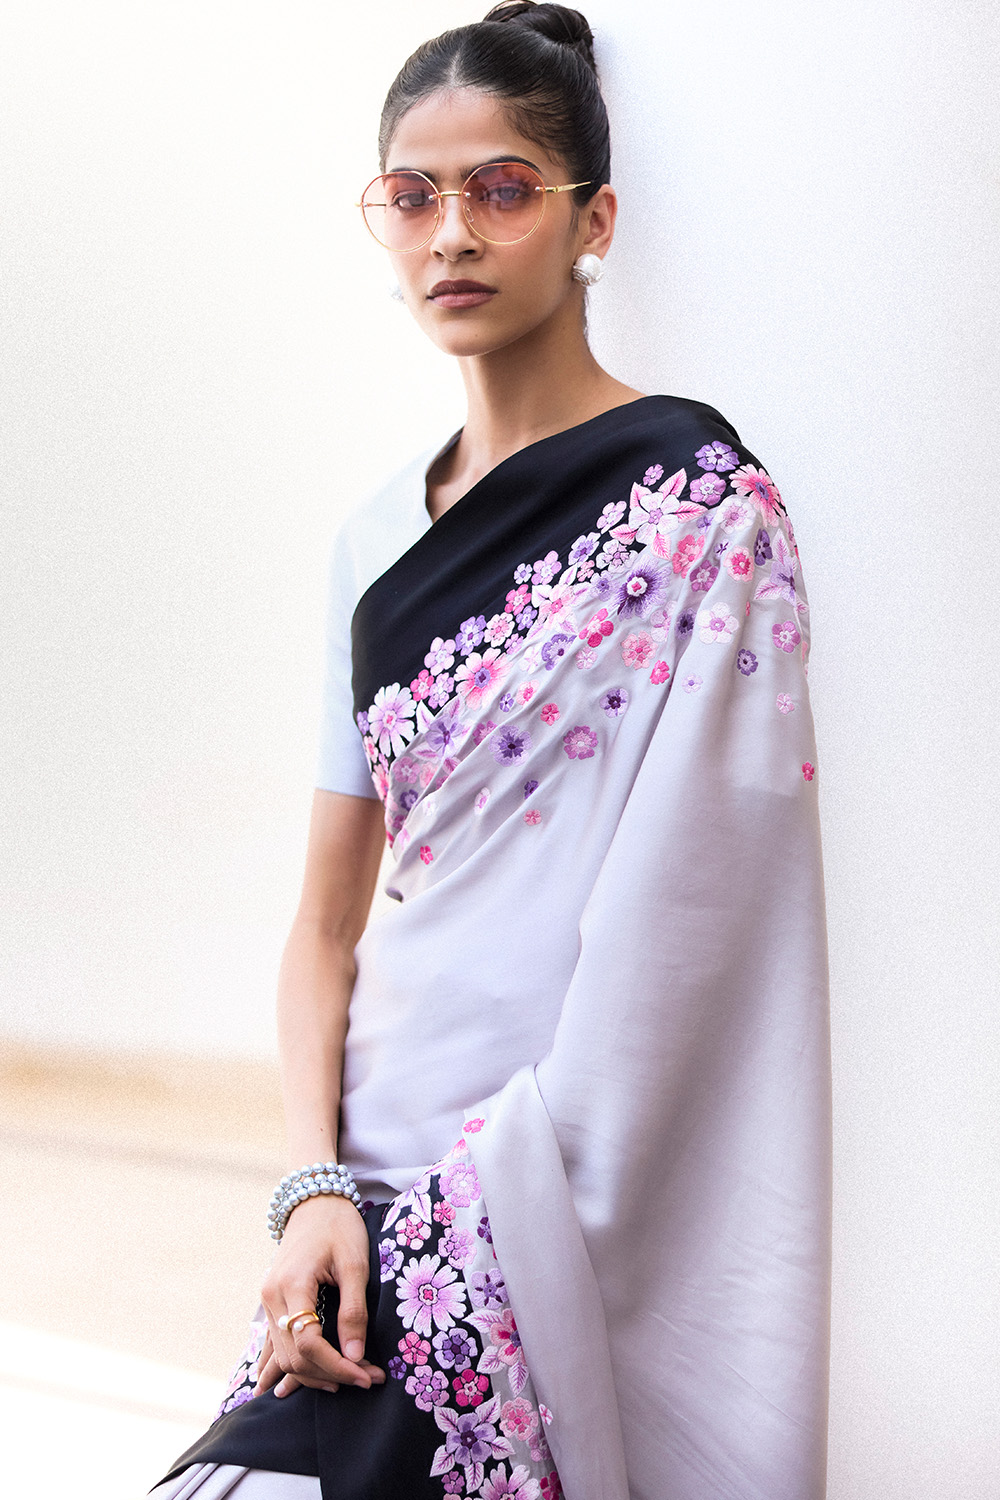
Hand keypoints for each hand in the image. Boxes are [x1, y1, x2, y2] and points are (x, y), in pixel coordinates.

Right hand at [253, 1194, 385, 1398]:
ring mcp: (267, 1302)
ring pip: (284, 1356)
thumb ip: (353, 1310)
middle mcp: (271, 1298)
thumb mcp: (354, 1263)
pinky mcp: (271, 1303)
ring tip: (350, 1379)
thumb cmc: (339, 1227)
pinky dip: (288, 1366)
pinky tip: (286, 1389)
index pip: (310, 1345)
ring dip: (314, 1375)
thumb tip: (355, 1357)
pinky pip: (275, 1344)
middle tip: (368, 1378)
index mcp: (292, 1285)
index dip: (339, 1366)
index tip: (368, 1376)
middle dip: (331, 1374)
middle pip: (294, 1357)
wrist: (315, 1201)